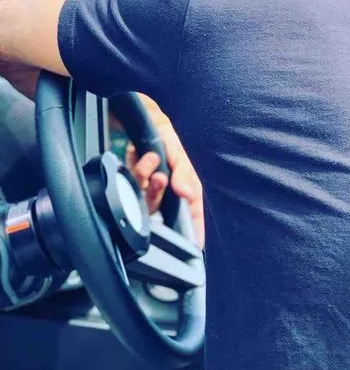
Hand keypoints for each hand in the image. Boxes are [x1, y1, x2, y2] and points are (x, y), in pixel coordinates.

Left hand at [124, 97, 203, 247]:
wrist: (148, 123)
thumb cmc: (170, 139)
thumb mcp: (181, 154)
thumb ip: (185, 173)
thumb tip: (185, 193)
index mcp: (184, 189)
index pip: (192, 215)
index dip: (194, 232)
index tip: (196, 246)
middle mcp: (167, 192)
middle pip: (161, 208)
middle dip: (158, 193)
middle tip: (160, 177)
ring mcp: (149, 188)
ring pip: (144, 197)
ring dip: (146, 178)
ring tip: (150, 158)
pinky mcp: (135, 181)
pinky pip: (132, 183)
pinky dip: (137, 168)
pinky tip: (143, 155)